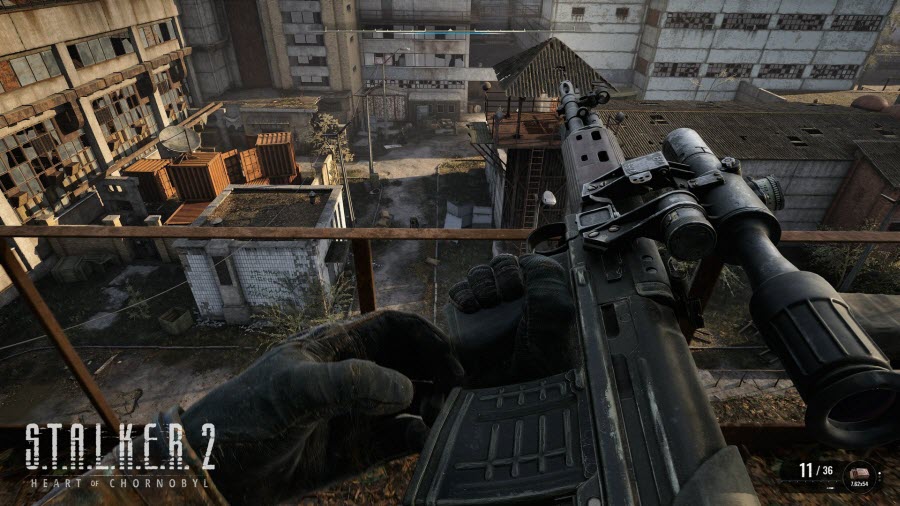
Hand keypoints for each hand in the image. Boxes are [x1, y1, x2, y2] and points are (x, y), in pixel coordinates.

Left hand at [181, 310, 464, 504]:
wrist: (215, 474)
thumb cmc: (242, 417)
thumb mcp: (291, 390)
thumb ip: (348, 384)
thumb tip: (405, 389)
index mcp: (336, 347)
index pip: (395, 327)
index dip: (427, 337)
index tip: (450, 361)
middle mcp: (352, 377)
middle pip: (411, 362)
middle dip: (436, 371)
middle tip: (454, 392)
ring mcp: (355, 414)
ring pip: (411, 401)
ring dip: (432, 405)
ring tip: (439, 417)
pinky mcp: (355, 452)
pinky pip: (399, 440)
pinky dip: (417, 438)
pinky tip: (419, 440)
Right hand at [448, 254, 574, 384]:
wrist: (525, 382)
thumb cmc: (548, 346)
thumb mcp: (558, 301)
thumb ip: (543, 270)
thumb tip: (524, 258)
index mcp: (532, 291)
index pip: (512, 264)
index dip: (510, 271)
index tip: (517, 290)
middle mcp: (509, 300)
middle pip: (490, 268)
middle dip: (494, 279)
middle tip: (503, 299)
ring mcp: (487, 312)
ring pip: (473, 278)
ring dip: (478, 286)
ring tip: (486, 305)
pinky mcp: (466, 324)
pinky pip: (456, 296)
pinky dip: (461, 295)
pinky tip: (471, 308)